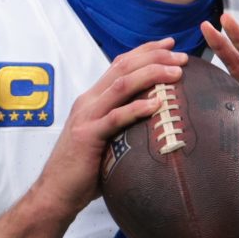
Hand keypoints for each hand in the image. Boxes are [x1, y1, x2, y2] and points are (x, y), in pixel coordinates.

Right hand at [34, 40, 186, 218]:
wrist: (56, 192)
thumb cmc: (85, 171)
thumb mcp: (108, 140)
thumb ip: (125, 125)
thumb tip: (158, 123)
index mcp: (93, 99)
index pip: (120, 64)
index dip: (146, 51)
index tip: (170, 45)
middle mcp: (89, 101)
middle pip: (123, 67)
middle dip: (155, 57)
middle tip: (182, 56)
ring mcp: (86, 116)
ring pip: (121, 85)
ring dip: (151, 74)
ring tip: (176, 72)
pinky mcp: (88, 136)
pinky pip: (116, 118)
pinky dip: (137, 108)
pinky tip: (158, 104)